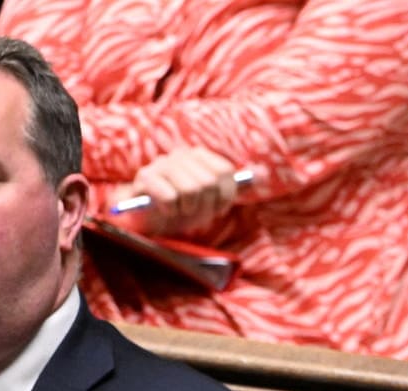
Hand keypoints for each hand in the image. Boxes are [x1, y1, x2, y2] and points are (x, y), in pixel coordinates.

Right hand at [109, 146, 240, 236]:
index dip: (224, 196)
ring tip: (179, 210)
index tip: (215, 207)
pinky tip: (165, 210)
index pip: (225, 172)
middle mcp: (181, 154)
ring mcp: (161, 164)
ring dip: (188, 209)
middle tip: (194, 211)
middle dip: (205, 206)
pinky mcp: (145, 177)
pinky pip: (169, 196)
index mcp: (199, 156)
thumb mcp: (213, 200)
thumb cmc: (183, 209)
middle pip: (209, 182)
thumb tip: (262, 174)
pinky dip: (170, 210)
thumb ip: (236, 187)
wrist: (148, 219)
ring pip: (191, 189)